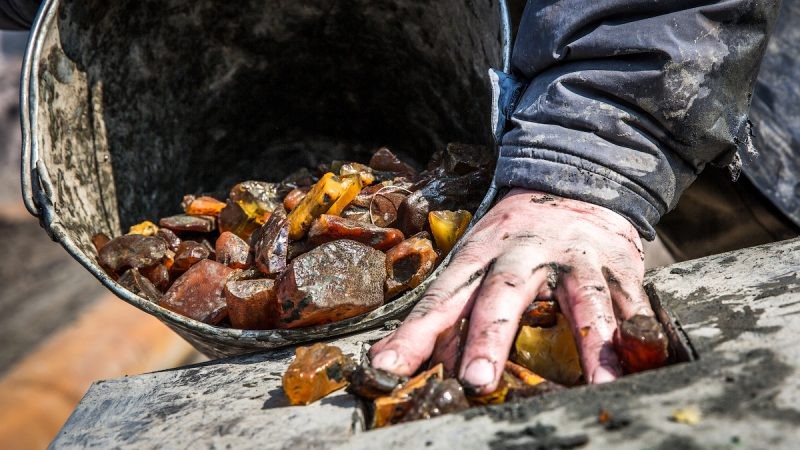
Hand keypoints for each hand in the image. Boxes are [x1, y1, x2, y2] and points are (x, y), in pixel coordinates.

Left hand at [370, 188, 652, 393]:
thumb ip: (456, 310)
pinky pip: (629, 305)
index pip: (439, 298)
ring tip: (595, 384)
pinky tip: (639, 368)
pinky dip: (636, 340)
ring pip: (582, 300)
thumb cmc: (516, 234)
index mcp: (479, 253)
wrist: (578, 178)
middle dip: (488, 337)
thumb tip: (425, 363)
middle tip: (475, 379)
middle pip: (502, 293)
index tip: (388, 368)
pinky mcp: (618, 265)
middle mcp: (523, 252)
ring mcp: (575, 257)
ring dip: (590, 345)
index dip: (413, 334)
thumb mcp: (478, 259)